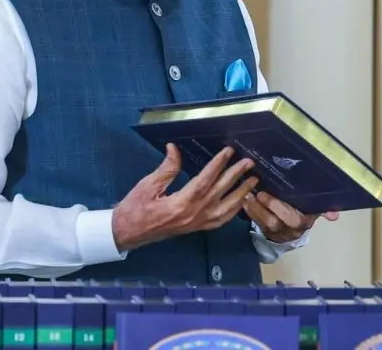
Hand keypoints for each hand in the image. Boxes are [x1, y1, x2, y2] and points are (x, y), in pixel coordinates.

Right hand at [111, 144, 257, 251]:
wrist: (128, 234)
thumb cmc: (135, 209)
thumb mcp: (147, 185)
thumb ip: (166, 168)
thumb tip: (175, 148)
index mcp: (182, 202)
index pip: (205, 180)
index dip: (218, 164)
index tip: (229, 151)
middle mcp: (194, 214)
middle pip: (220, 192)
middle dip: (236, 176)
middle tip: (249, 162)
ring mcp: (197, 223)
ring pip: (226, 209)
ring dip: (241, 194)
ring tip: (253, 181)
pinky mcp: (197, 228)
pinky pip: (220, 220)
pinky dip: (233, 211)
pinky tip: (241, 202)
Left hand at [243, 190, 338, 242]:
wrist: (294, 228)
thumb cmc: (304, 211)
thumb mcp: (315, 209)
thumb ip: (324, 209)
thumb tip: (336, 216)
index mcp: (303, 222)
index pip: (293, 219)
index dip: (278, 207)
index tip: (265, 194)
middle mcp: (289, 230)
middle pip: (274, 222)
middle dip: (264, 208)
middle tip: (256, 193)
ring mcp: (277, 232)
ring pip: (264, 223)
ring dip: (254, 210)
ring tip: (247, 196)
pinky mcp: (266, 232)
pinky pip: (257, 224)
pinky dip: (250, 213)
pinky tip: (244, 202)